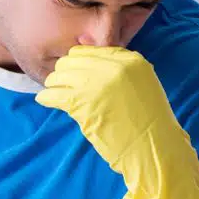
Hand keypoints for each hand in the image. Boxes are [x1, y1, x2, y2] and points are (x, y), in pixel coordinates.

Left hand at [37, 46, 198, 198]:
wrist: (154, 147)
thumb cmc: (146, 122)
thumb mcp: (140, 85)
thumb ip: (117, 72)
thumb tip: (85, 67)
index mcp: (131, 60)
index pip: (89, 51)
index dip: (77, 63)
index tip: (72, 75)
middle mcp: (114, 67)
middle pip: (71, 60)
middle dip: (63, 73)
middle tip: (61, 86)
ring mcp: (98, 84)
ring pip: (59, 75)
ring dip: (53, 85)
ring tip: (55, 95)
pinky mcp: (83, 103)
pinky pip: (53, 94)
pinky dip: (46, 97)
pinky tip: (45, 101)